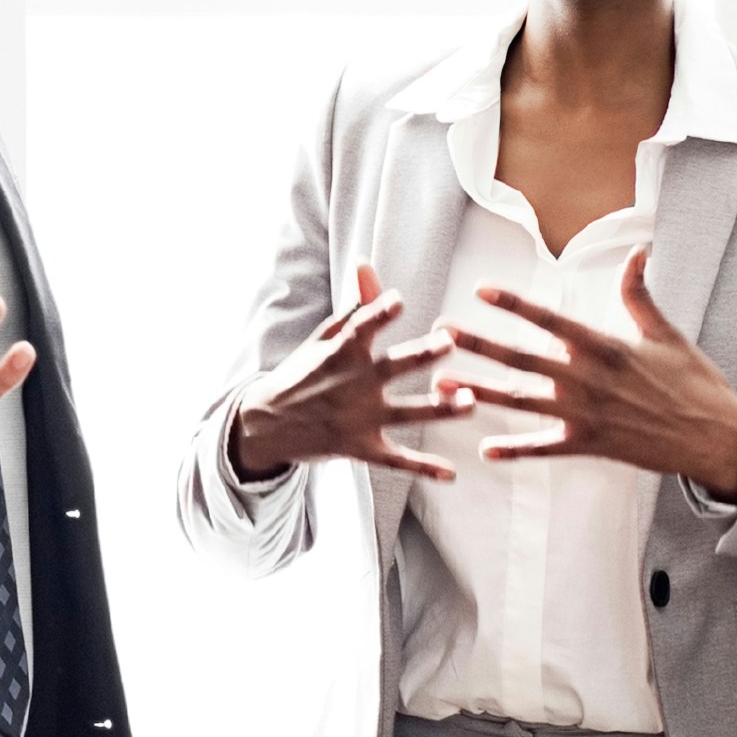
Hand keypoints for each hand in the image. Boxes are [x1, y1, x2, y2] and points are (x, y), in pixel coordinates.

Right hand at [215, 262, 437, 489]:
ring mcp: (358, 418)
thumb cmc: (303, 374)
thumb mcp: (323, 338)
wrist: (266, 425)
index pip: (361, 328)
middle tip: (449, 343)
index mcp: (342, 352)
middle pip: (392, 367)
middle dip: (422, 355)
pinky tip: (451, 473)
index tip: (397, 300)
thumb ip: (354, 305)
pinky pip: (395, 460)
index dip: (378, 313)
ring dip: (438, 408)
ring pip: (405, 413)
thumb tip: (367, 263)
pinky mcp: (360, 447)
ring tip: (471, 403)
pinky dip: (423, 468)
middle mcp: (352, 384)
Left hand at [453, 269, 736, 500]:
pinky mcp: (589, 445)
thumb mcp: (666, 333)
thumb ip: (639, 294)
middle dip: (478, 344)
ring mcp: (585, 415)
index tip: (480, 290)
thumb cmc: (694, 382)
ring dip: (480, 392)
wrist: (715, 437)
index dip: (513, 304)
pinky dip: (515, 450)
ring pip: (521, 402)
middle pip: (521, 359)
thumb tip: (637, 251)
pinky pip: (544, 448)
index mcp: (605, 346)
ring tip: (443, 384)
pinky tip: (485, 450)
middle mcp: (587, 380)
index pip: (549, 320)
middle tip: (441, 333)